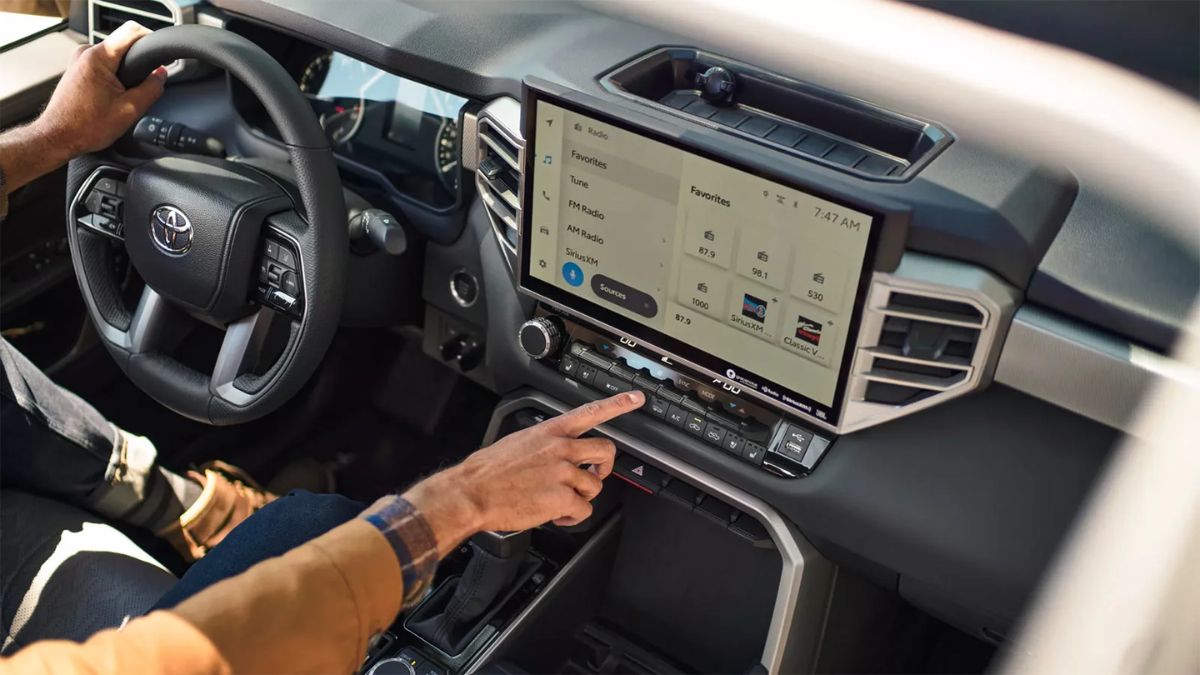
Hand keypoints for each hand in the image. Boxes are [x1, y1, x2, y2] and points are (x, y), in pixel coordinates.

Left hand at [35, 21, 166, 156]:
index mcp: (98, 57)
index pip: (131, 32)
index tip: (159, 56)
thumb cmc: (85, 127)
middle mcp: (86, 53)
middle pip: (124, 45)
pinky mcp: (78, 69)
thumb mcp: (130, 110)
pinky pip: (104, 65)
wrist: (59, 137)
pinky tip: (111, 97)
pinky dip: (114, 77)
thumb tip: (161, 75)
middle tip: (137, 89)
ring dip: (125, 73)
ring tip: (121, 96)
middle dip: (137, 64)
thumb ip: (151, 89)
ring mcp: (80, 60)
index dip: (151, 40)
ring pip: (115, 57)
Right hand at [404, 391, 644, 555]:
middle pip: (605, 451)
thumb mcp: (518, 443)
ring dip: (581, 497)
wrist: (472, 493)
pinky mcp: (562, 497)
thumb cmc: (489, 472)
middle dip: (604, 467)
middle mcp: (560, 448)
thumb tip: (558, 455)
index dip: (617, 405)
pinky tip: (555, 514)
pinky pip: (583, 509)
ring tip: (559, 501)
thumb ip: (545, 445)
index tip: (636, 398)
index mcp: (550, 432)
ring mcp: (563, 472)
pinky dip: (571, 517)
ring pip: (594, 486)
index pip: (590, 412)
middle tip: (594, 475)